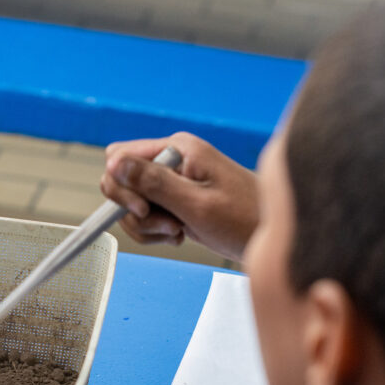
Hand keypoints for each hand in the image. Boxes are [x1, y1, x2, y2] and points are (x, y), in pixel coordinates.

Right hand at [100, 132, 259, 260]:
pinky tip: (180, 234)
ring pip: (131, 204)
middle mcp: (171, 160)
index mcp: (177, 149)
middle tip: (165, 225)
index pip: (119, 157)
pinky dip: (154, 231)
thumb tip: (114, 164)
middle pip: (121, 182)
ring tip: (177, 231)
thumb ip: (155, 183)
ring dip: (146, 226)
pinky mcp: (174, 199)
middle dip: (133, 211)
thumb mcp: (196, 204)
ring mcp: (172, 180)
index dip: (122, 187)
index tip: (143, 211)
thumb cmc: (245, 219)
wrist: (270, 235)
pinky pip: (145, 216)